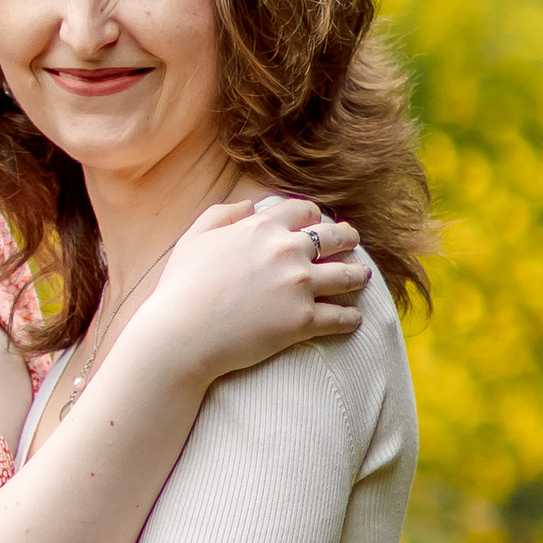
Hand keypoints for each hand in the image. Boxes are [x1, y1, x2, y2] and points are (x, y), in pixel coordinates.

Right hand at [129, 195, 371, 384]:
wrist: (181, 335)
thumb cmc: (181, 288)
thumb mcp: (195, 238)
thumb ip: (223, 214)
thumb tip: (250, 207)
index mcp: (262, 228)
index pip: (304, 211)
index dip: (315, 216)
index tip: (319, 223)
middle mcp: (287, 251)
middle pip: (334, 237)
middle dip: (347, 238)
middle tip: (352, 243)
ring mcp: (299, 286)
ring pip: (347, 275)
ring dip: (357, 275)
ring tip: (361, 277)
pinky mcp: (303, 320)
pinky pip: (341, 317)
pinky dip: (351, 318)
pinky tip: (354, 319)